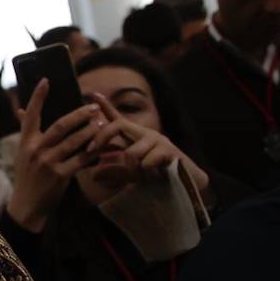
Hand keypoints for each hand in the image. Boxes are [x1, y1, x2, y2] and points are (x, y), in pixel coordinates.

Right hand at [5, 80, 104, 232]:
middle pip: (60, 125)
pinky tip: (102, 147)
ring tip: (103, 124)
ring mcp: (47, 163)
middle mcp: (35, 150)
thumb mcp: (22, 153)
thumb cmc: (27, 176)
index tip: (46, 80)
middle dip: (79, 115)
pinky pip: (81, 160)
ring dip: (90, 131)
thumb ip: (25, 131)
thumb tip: (20, 110)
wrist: (27, 205)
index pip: (30, 114)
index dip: (38, 96)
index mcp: (26, 141)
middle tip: (94, 108)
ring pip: (74, 141)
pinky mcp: (60, 176)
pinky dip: (92, 153)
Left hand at [85, 93, 209, 193]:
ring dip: (133, 172)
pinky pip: (145, 163)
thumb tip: (94, 176)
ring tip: (145, 177)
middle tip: (92, 151)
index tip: (94, 95)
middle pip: (118, 125)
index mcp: (136, 137)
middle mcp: (147, 134)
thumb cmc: (158, 178)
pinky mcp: (169, 150)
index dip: (106, 107)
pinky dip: (147, 175)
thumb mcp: (132, 173)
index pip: (119, 119)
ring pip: (130, 154)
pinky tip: (158, 176)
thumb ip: (115, 171)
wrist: (187, 185)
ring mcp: (158, 140)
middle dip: (101, 138)